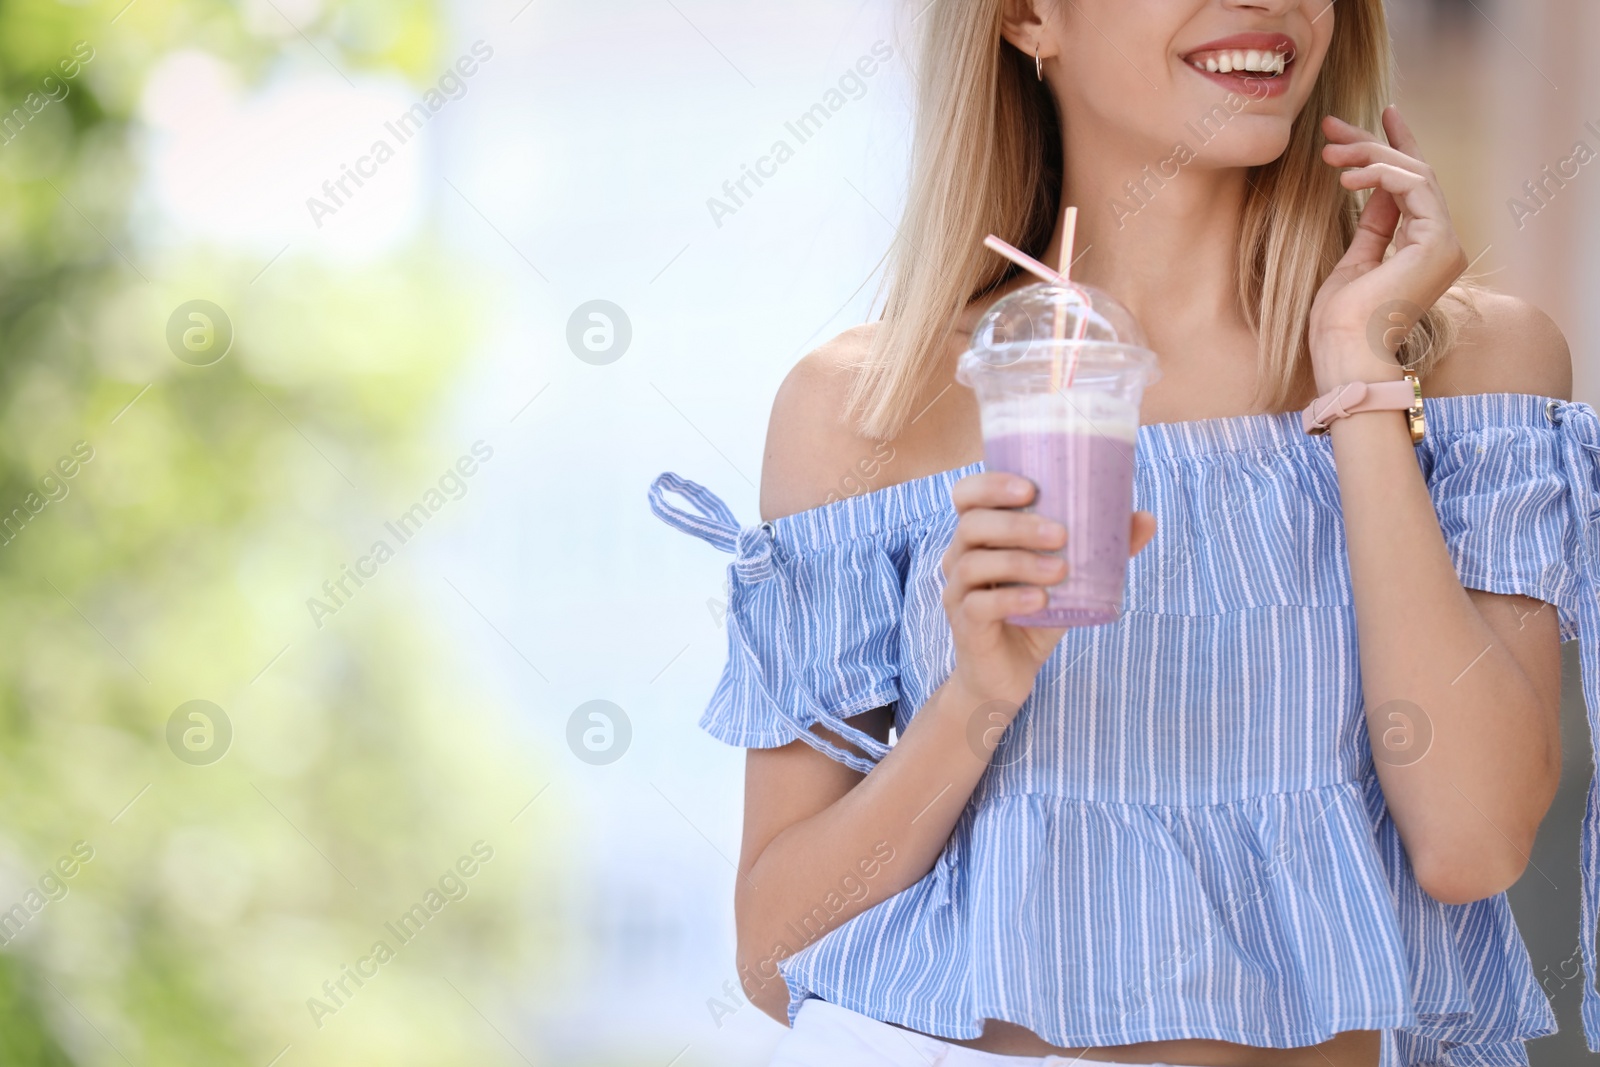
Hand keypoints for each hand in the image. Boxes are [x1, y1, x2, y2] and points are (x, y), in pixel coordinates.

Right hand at [941, 471, 1155, 712]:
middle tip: (1060, 534)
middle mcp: (959, 557)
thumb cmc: (1035, 613)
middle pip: (971, 525)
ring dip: (1019, 562)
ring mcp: (957, 592)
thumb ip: (1102, 550)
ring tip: (1060, 571)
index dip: (990, 484)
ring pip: (974, 563)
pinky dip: (1012, 599)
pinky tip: (1040, 600)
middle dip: (1016, 525)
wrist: (1008, 674)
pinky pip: (980, 605)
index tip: (1031, 488)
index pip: (967, 495)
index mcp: (980, 535)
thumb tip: (1146, 518)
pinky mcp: (965, 626)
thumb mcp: (1069, 580)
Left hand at [1308, 106, 1468, 390]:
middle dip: (1371, 144)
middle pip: (1413, 174)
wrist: (1343, 352)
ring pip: (1415, 174)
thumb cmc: (1339, 322)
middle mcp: (1443, 244)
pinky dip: (1380, 175)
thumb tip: (1372, 188)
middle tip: (1330, 126)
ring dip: (1368, 156)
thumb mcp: (1354, 262)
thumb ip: (1372, 226)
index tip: (1376, 117)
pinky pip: (1415, 188)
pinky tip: (1345, 178)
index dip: (1395, 148)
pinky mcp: (1439, 243)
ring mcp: (1445, 243)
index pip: (1413, 186)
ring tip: (1328, 154)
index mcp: (1424, 250)